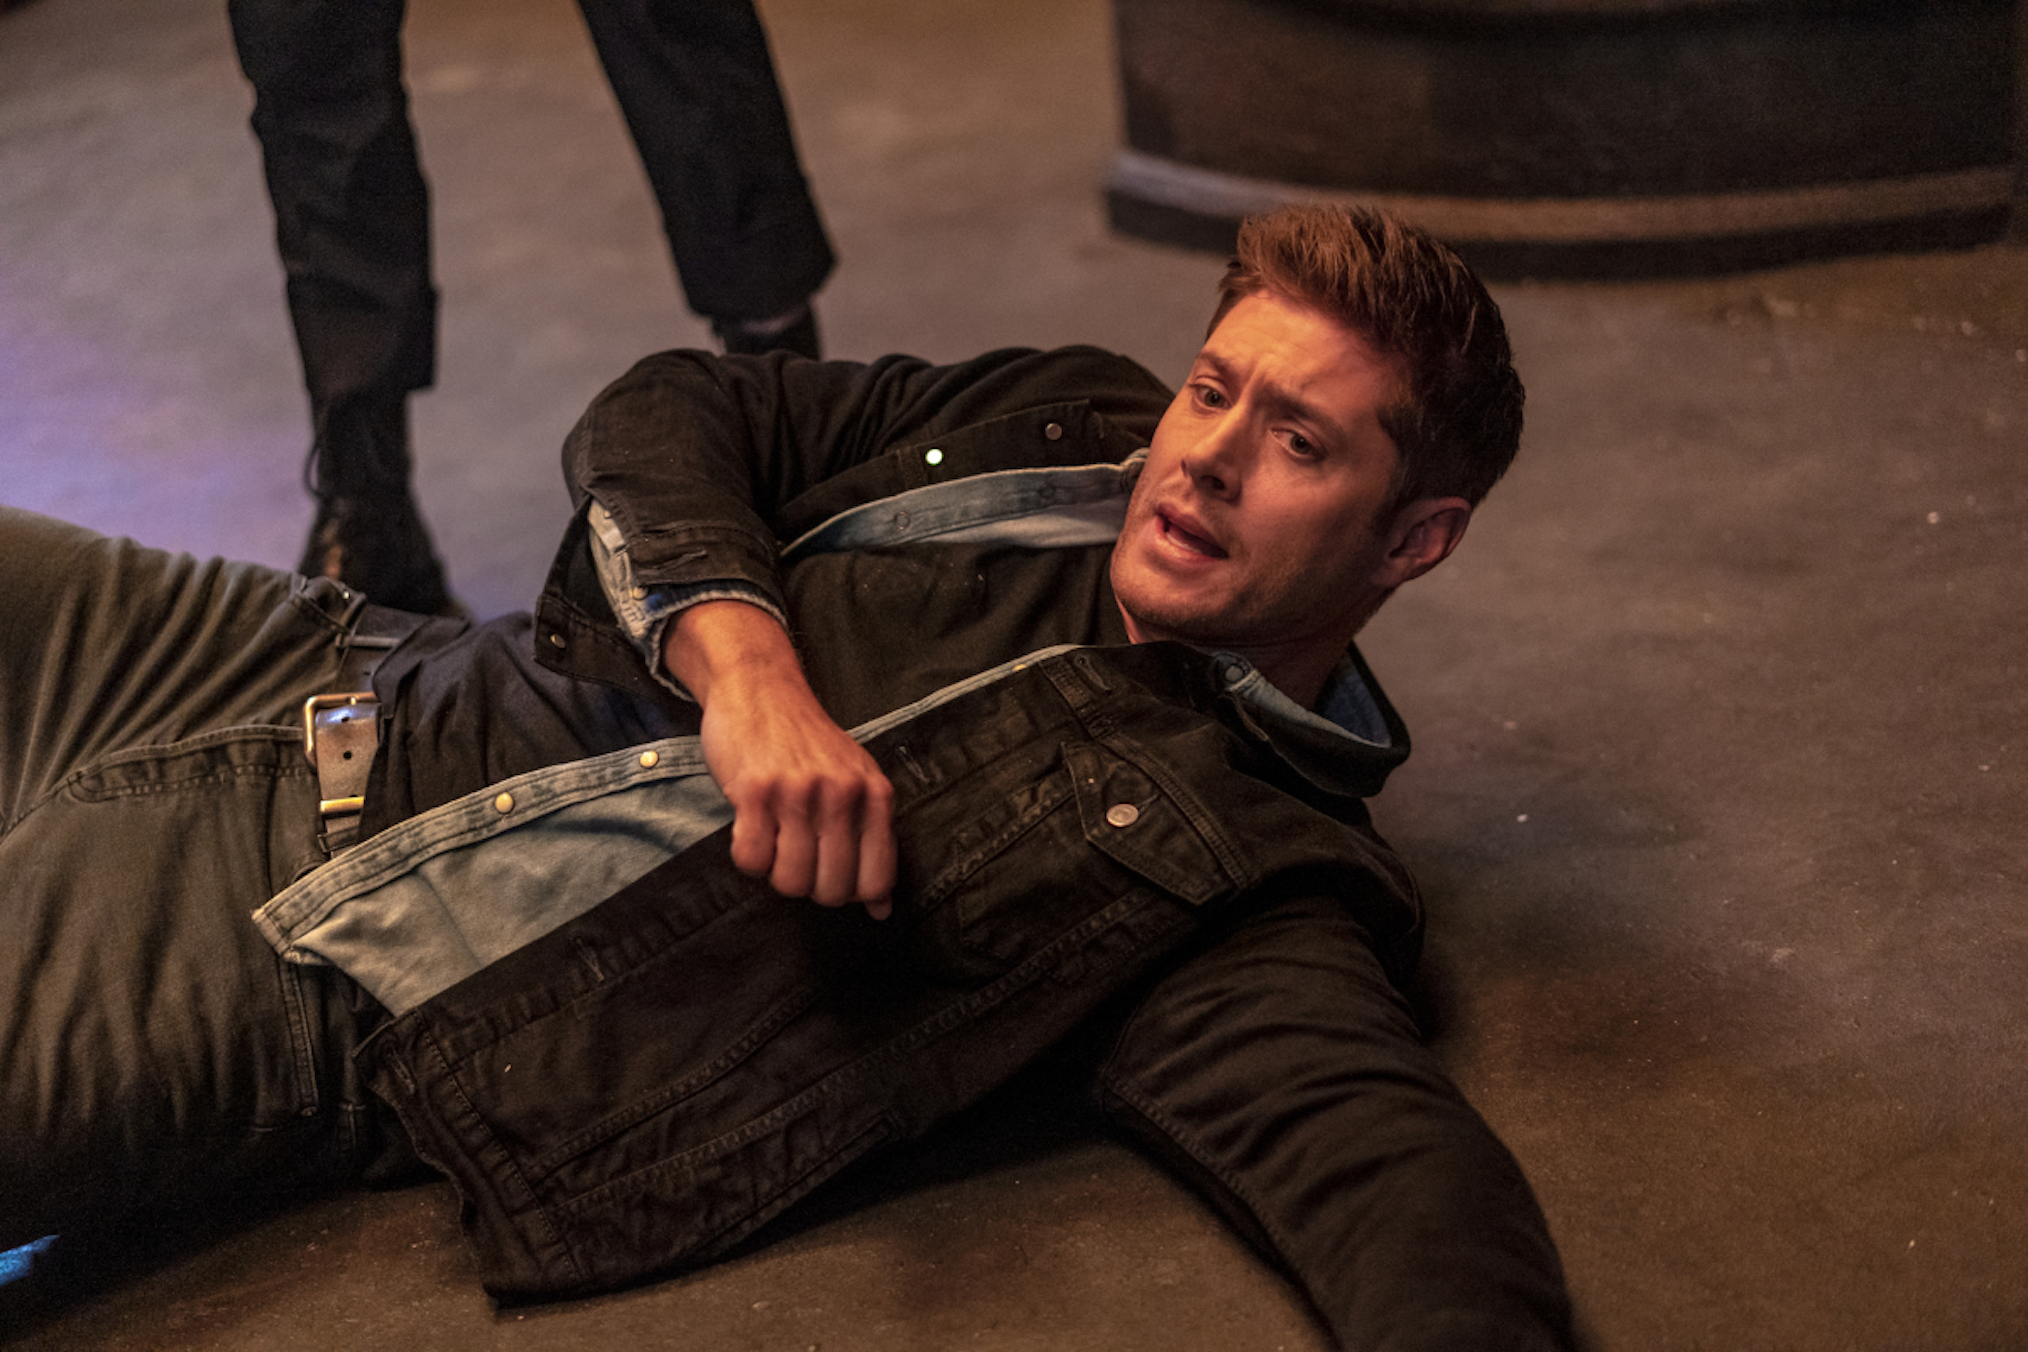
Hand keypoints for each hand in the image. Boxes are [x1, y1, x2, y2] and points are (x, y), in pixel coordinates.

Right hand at [665, 601, 896, 916]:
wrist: (760, 687)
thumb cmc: (807, 743)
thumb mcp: (855, 782)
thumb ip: (872, 842)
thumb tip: (882, 909)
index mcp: (875, 794)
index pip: (876, 880)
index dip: (850, 894)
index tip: (831, 877)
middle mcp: (843, 794)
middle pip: (831, 889)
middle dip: (809, 887)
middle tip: (796, 858)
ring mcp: (799, 792)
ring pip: (790, 881)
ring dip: (776, 873)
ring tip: (774, 841)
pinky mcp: (755, 791)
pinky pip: (751, 860)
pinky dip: (748, 857)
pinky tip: (751, 828)